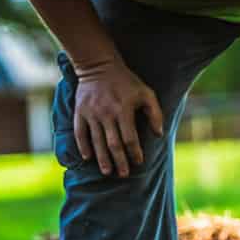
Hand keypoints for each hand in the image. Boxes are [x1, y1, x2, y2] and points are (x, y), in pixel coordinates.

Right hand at [73, 58, 163, 177]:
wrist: (98, 65)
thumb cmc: (126, 81)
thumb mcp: (145, 92)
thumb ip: (155, 113)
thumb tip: (159, 134)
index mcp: (123, 109)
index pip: (130, 138)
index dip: (135, 152)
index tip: (138, 162)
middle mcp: (107, 113)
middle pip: (113, 144)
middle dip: (119, 161)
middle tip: (123, 174)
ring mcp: (91, 114)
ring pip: (97, 142)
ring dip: (102, 159)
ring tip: (107, 172)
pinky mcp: (80, 113)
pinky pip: (80, 133)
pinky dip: (83, 146)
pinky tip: (88, 158)